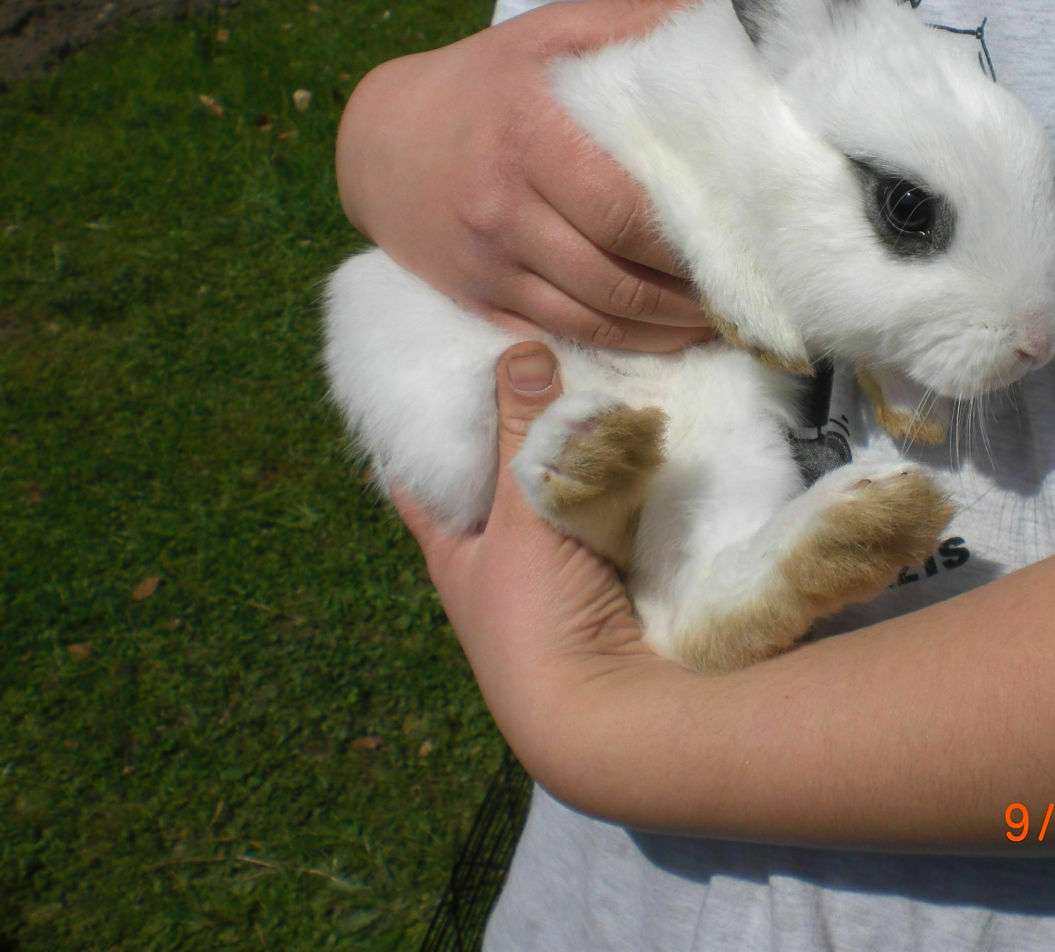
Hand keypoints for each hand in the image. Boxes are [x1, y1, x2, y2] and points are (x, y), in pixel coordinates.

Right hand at [336, 0, 721, 351]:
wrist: (378, 142)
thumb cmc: (485, 83)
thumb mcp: (551, 34)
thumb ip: (638, 22)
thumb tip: (728, 8)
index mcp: (529, 136)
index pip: (626, 212)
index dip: (691, 243)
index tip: (746, 245)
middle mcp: (502, 208)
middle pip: (617, 278)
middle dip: (690, 297)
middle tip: (744, 293)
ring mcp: (487, 265)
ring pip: (595, 321)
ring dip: (665, 332)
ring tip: (718, 321)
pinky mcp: (478, 303)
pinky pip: (561, 338)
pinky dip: (621, 348)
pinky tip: (663, 337)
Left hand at [395, 343, 677, 782]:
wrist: (608, 707)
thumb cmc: (535, 618)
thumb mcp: (517, 517)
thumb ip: (521, 435)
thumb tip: (520, 351)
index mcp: (454, 551)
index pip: (420, 477)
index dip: (419, 425)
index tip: (431, 366)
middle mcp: (502, 559)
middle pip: (498, 475)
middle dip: (515, 420)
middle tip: (532, 347)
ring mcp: (560, 566)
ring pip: (560, 487)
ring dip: (576, 443)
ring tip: (589, 367)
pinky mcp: (615, 571)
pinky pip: (612, 506)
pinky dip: (620, 471)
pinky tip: (636, 423)